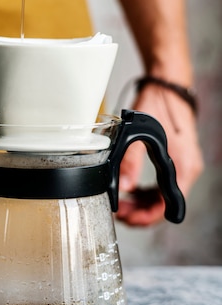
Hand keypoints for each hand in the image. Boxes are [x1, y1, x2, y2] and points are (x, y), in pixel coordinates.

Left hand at [116, 83, 203, 225]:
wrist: (166, 86)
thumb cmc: (158, 103)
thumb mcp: (139, 134)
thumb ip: (130, 163)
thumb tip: (123, 187)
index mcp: (183, 166)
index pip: (166, 205)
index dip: (145, 217)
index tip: (126, 219)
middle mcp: (186, 169)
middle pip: (163, 204)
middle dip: (139, 212)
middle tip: (118, 212)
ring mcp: (181, 165)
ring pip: (161, 196)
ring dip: (141, 203)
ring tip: (121, 203)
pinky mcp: (174, 160)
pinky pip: (161, 185)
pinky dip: (146, 191)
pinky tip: (130, 190)